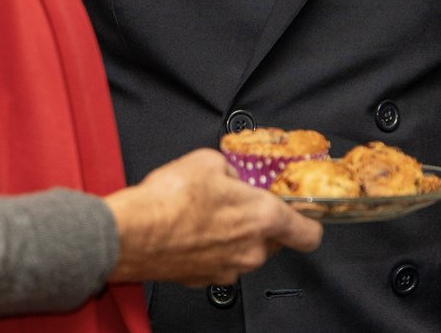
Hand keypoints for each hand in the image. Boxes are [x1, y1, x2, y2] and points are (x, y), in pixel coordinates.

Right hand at [102, 150, 321, 287]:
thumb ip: (234, 169)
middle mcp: (252, 251)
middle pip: (274, 241)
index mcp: (263, 218)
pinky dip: (211, 248)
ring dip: (233, 235)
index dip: (309, 222)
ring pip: (244, 252)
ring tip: (207, 212)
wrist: (131, 233)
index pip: (309, 233)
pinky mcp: (204, 280)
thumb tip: (233, 173)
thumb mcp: (209, 160)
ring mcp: (228, 270)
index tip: (304, 213)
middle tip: (240, 202)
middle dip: (260, 221)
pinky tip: (191, 228)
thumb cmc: (169, 200)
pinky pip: (219, 262)